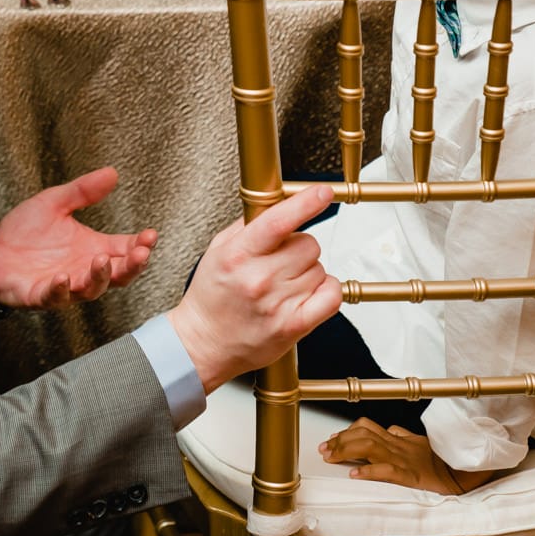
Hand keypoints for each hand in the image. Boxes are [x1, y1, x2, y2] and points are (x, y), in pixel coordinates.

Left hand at [0, 167, 157, 309]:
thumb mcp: (55, 202)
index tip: (150, 234)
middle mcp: (83, 269)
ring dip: (100, 276)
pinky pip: (54, 297)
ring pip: (91, 289)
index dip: (140, 244)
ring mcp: (64, 285)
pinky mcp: (38, 294)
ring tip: (103, 259)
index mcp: (92, 247)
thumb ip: (83, 191)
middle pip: (118, 275)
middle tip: (141, 252)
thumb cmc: (25, 231)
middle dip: (132, 265)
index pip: (125, 249)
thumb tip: (111, 173)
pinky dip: (60, 290)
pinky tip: (64, 278)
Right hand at [168, 185, 341, 393]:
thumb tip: (280, 205)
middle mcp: (258, 279)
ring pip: (319, 267)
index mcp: (238, 255)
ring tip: (283, 283)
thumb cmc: (211, 297)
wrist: (203, 343)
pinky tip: (307, 292)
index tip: (322, 192)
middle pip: (308, 243)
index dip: (305, 203)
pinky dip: (326, 289)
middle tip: (280, 260)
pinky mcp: (294, 326)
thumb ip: (248, 226)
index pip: (278, 222)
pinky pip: (331, 295)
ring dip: (307, 271)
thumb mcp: (218, 251)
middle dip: (298, 247)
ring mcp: (278, 304)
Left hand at [319, 419, 493, 493]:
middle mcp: (398, 445)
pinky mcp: (411, 475)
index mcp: (398, 439)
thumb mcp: (419, 444)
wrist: (464, 470)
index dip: (346, 431)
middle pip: (362, 434)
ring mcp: (403, 458)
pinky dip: (368, 471)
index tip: (331, 439)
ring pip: (369, 446)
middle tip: (324, 449)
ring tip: (331, 457)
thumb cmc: (442, 458)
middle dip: (339, 440)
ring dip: (346, 450)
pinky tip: (354, 474)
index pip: (366, 427)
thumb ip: (403, 436)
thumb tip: (390, 429)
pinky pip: (387, 470)